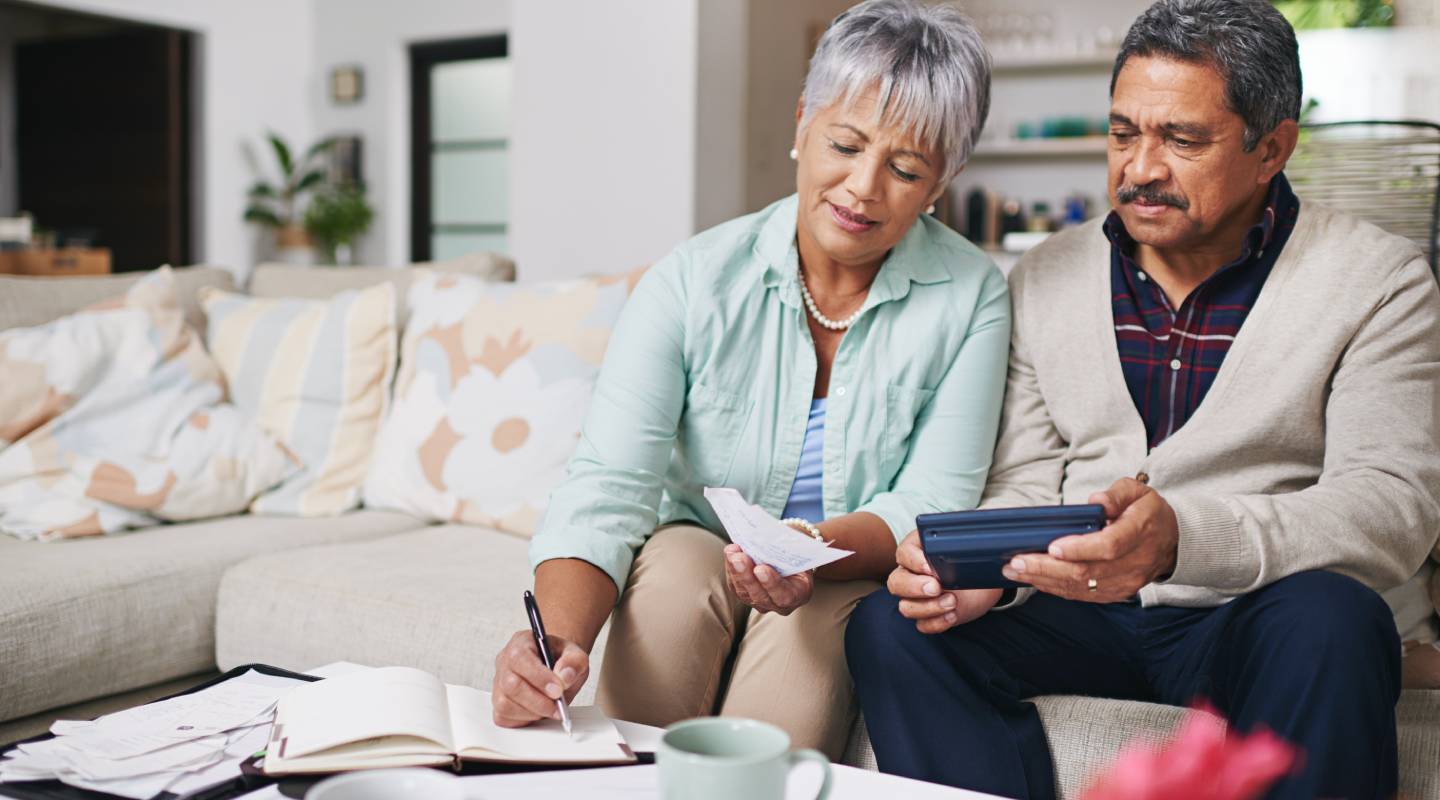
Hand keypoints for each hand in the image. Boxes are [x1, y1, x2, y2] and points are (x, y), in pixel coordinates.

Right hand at [491, 629, 588, 726]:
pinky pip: (504, 716)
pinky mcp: (498, 703)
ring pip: (505, 703)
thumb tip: (565, 677)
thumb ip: (574, 662)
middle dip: (538, 700)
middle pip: (511, 684)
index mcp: (521, 643)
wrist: (556, 668)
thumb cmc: (561, 659)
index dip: (538, 677)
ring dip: (532, 711)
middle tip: (557, 705)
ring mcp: (498, 683)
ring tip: (550, 707)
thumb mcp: (575, 654)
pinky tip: (538, 712)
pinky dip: (523, 719)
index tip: (558, 690)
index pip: (520, 658)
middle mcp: (504, 662)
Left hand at [723, 544, 813, 613]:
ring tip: (732, 553)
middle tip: (739, 559)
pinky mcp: (745, 595)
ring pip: (743, 592)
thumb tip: (769, 537)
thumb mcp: (801, 553)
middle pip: (759, 595)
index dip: (771, 583)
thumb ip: (790, 550)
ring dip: (735, 570)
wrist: (793, 561)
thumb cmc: (799, 555)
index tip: (761, 569)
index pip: (784, 595)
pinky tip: (730, 553)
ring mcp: (760, 602)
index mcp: (798, 595)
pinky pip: (735, 585)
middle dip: (747, 576)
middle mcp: (778, 604)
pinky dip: (731, 568)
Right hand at [887, 529, 1001, 633]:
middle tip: (937, 587)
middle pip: (896, 583)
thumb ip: (966, 534)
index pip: (903, 553)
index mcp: (917, 550)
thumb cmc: (971, 557)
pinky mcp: (929, 616)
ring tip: (952, 602)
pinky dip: (936, 622)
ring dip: (928, 607)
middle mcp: (911, 574)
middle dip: (915, 587)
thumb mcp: (970, 542)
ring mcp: (918, 598)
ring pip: (906, 607)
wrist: (984, 581)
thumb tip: (974, 525)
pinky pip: (922, 625)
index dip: (914, 561)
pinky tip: (952, 615)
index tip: (930, 567)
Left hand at [1001, 477, 1178, 602]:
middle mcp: (1134, 562)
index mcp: (1139, 531)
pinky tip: (1035, 580)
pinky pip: (1084, 595)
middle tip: (1016, 562)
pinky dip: (1057, 589)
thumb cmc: (1147, 512)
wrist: (1171, 541)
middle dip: (1047, 568)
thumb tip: (1096, 502)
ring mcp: (1126, 582)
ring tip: (1015, 571)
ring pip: (1082, 587)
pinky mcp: (1117, 593)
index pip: (1108, 546)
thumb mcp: (1136, 491)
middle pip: (1088, 571)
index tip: (1052, 547)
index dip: (1079, 549)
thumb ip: (1116, 494)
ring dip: (1045, 580)